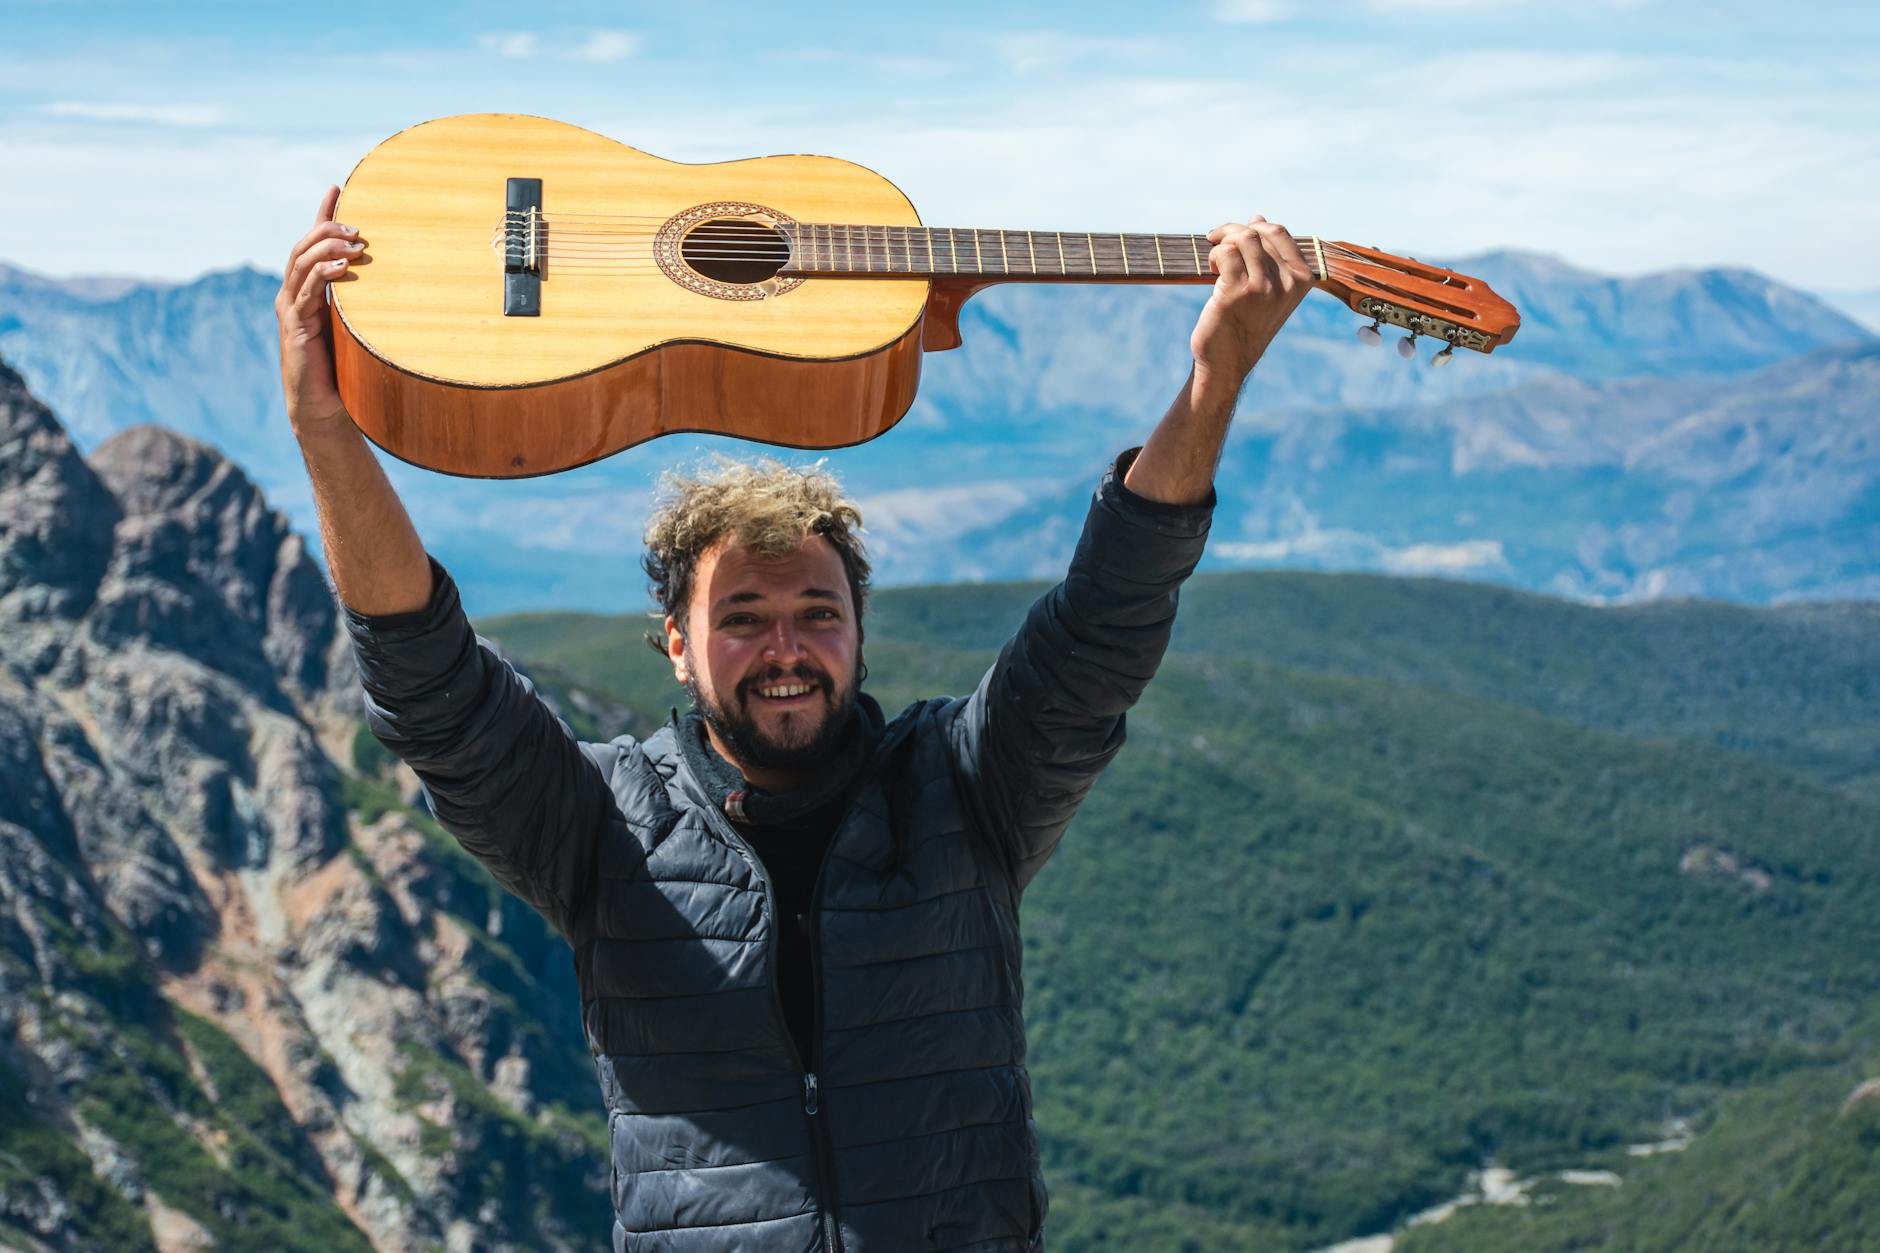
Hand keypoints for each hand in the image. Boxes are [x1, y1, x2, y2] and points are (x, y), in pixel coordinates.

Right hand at [276, 186, 364, 437]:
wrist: (323, 409)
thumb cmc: (344, 373)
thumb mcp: (356, 328)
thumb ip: (364, 306)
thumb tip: (397, 285)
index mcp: (306, 292)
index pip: (312, 244)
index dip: (322, 214)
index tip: (336, 188)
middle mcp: (293, 295)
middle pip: (303, 246)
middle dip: (327, 227)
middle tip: (356, 224)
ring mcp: (291, 309)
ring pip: (301, 263)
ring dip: (328, 247)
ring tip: (354, 242)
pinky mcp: (294, 327)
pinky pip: (306, 292)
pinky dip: (323, 275)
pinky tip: (343, 268)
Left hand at [1190, 216, 1313, 392]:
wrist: (1228, 361)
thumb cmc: (1245, 322)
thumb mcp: (1268, 288)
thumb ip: (1269, 256)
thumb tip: (1258, 219)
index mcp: (1302, 279)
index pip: (1279, 233)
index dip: (1254, 227)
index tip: (1235, 237)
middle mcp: (1287, 283)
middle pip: (1259, 233)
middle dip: (1232, 232)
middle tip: (1216, 244)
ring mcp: (1264, 287)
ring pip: (1243, 238)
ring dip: (1222, 242)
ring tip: (1215, 260)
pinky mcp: (1238, 292)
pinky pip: (1226, 253)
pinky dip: (1215, 255)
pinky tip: (1212, 270)